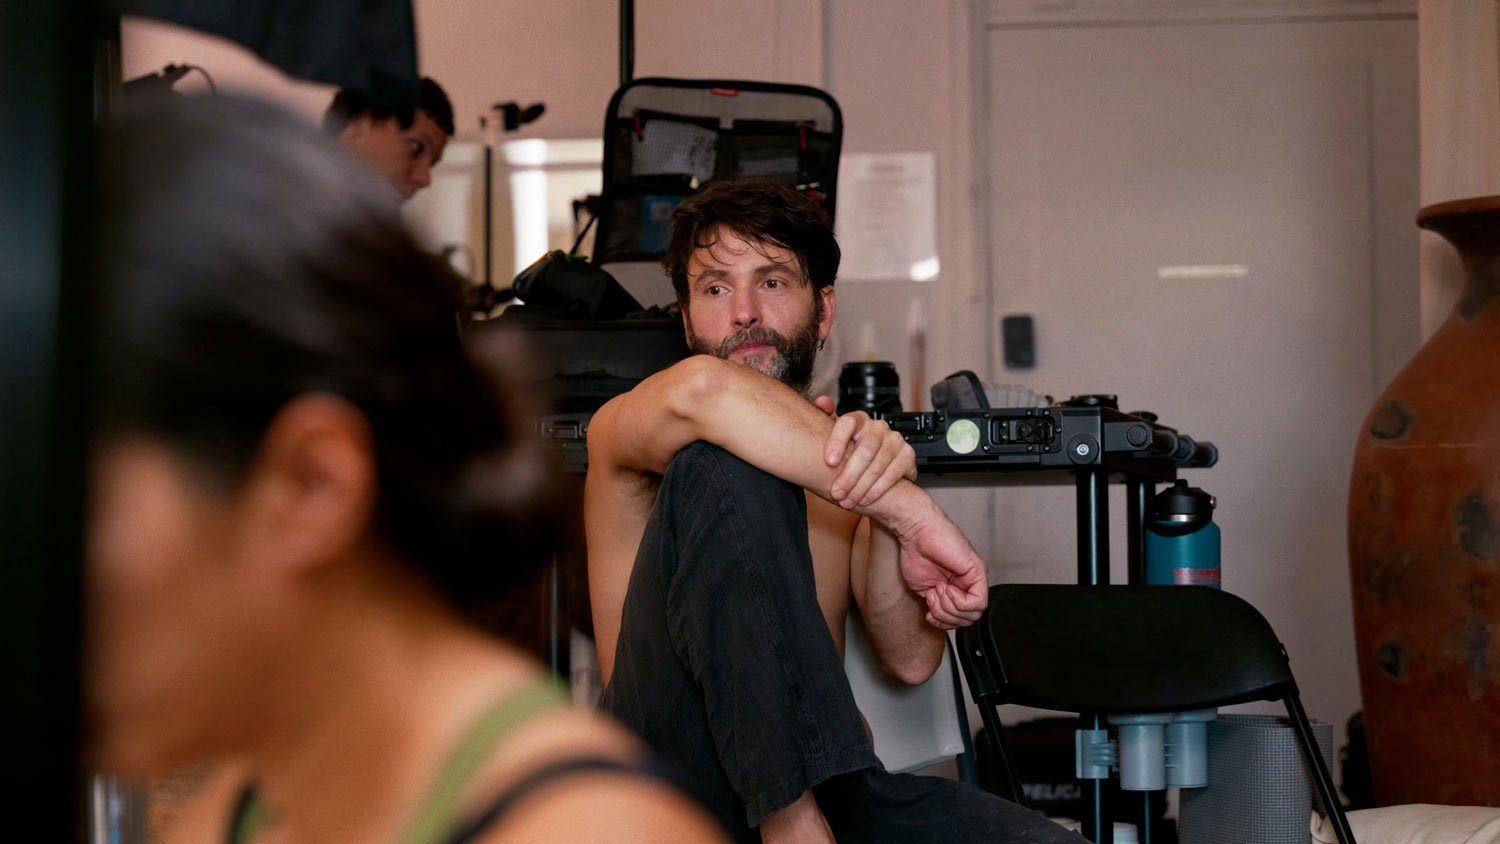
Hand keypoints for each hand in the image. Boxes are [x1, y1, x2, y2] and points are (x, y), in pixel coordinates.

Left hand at [823, 411, 916, 509]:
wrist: (879, 464)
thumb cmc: (853, 450)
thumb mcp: (836, 437)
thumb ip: (826, 419)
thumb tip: (821, 402)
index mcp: (859, 419)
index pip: (848, 423)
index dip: (837, 441)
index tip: (828, 461)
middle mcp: (878, 427)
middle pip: (864, 450)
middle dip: (848, 476)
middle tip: (837, 493)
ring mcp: (895, 440)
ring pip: (878, 465)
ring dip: (861, 487)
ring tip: (848, 500)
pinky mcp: (908, 455)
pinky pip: (892, 474)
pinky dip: (877, 490)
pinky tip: (865, 499)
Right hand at [893, 505, 987, 629]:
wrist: (916, 533)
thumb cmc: (917, 553)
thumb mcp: (925, 589)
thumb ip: (938, 606)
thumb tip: (944, 620)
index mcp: (956, 588)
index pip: (960, 620)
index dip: (944, 622)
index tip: (929, 612)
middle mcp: (968, 584)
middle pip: (968, 620)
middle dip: (946, 617)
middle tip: (934, 598)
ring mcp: (974, 578)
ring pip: (973, 614)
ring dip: (949, 608)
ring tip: (938, 590)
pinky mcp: (979, 571)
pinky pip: (977, 602)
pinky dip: (957, 601)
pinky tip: (945, 588)